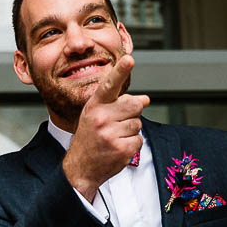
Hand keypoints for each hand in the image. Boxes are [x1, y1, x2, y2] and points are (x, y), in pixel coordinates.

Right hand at [61, 55, 150, 200]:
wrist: (81, 167)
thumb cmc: (90, 138)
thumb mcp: (97, 115)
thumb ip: (119, 104)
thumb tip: (146, 99)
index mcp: (94, 106)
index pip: (110, 85)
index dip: (120, 71)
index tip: (129, 59)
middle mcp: (101, 118)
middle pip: (135, 104)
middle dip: (133, 111)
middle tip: (119, 121)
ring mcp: (111, 135)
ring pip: (138, 123)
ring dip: (131, 130)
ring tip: (114, 137)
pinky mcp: (121, 149)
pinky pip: (139, 140)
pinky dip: (132, 144)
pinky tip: (118, 147)